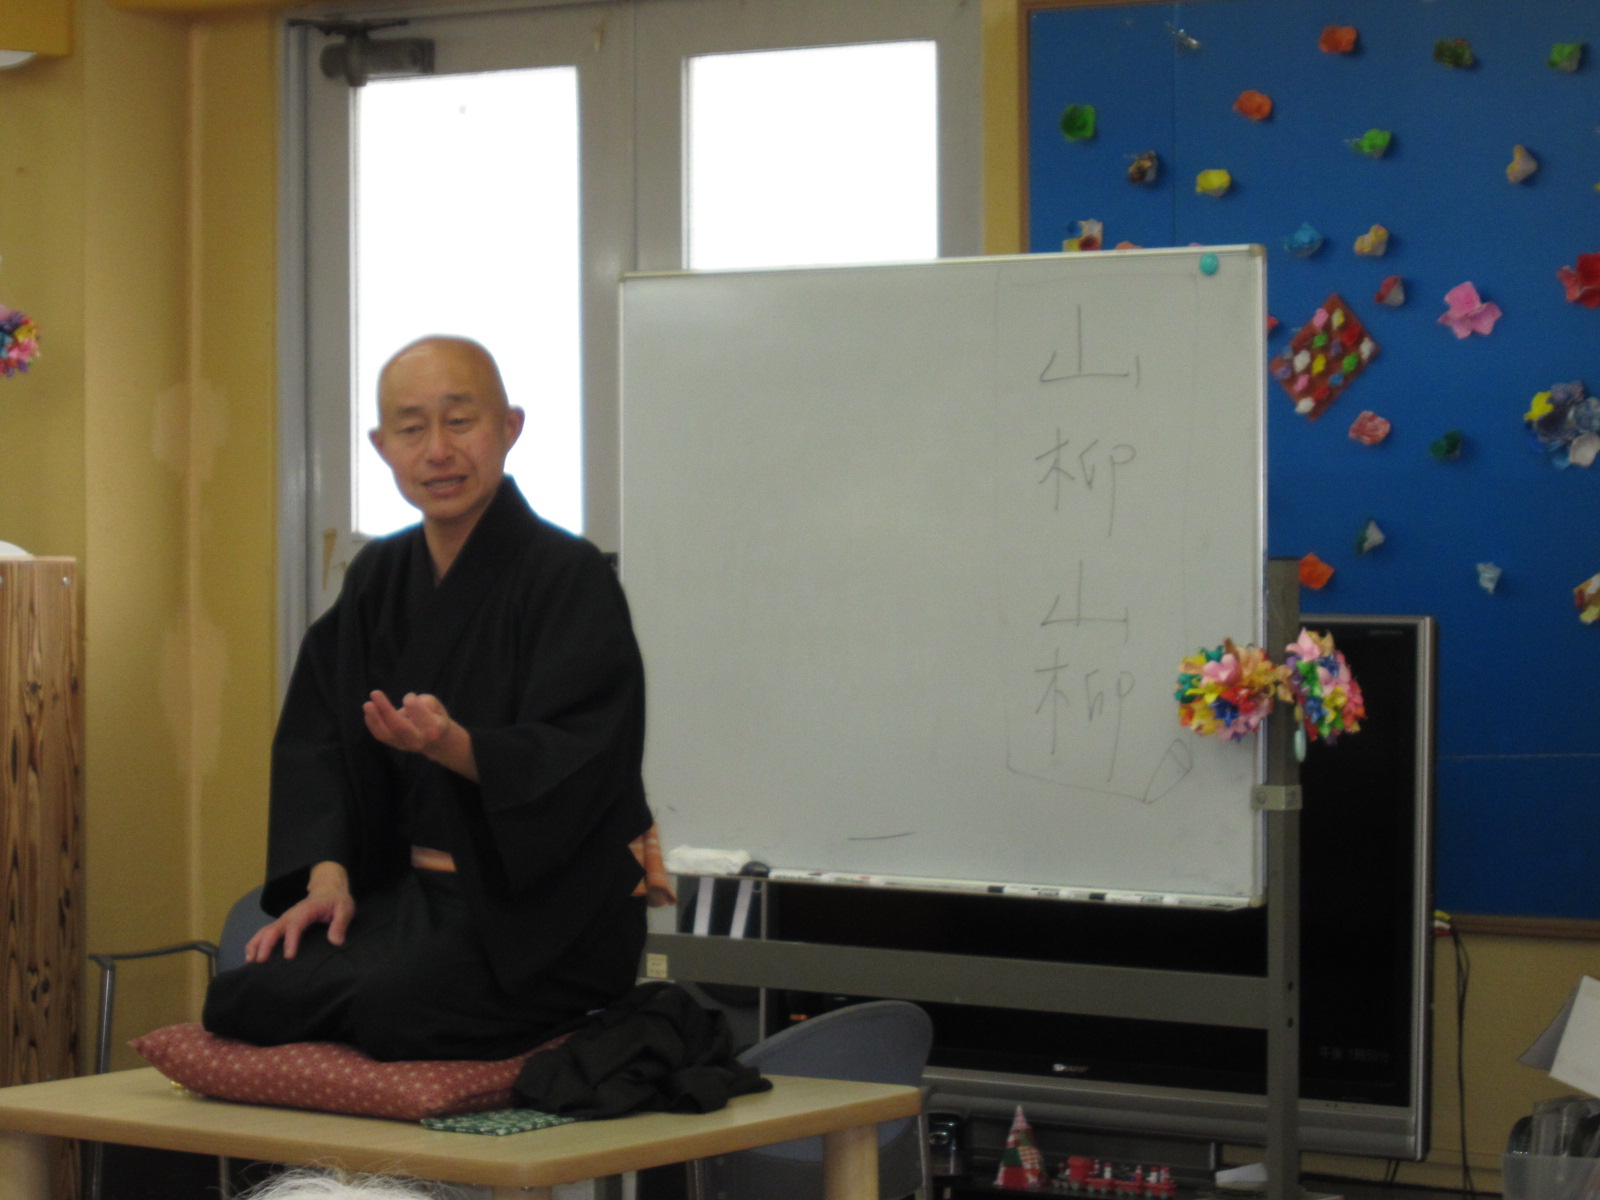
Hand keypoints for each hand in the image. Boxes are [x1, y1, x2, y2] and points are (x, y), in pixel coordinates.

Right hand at [243, 861, 354, 961]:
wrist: (328, 889)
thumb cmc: (336, 901)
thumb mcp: (345, 909)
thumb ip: (340, 924)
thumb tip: (335, 942)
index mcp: (306, 910)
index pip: (296, 925)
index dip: (291, 940)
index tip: (289, 956)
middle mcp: (291, 915)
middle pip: (274, 929)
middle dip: (266, 944)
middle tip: (260, 961)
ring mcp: (284, 920)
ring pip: (265, 930)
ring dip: (256, 944)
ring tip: (250, 961)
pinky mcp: (282, 925)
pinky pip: (265, 933)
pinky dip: (255, 944)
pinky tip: (250, 957)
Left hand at [363, 690, 478, 780]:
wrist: (437, 742)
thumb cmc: (435, 718)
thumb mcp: (436, 706)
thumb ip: (424, 702)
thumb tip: (406, 704)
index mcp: (433, 729)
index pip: (417, 712)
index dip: (411, 701)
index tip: (410, 696)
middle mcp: (419, 740)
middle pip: (399, 726)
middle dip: (385, 709)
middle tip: (375, 693)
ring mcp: (406, 745)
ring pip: (387, 733)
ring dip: (375, 718)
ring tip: (367, 704)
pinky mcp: (396, 745)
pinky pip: (382, 736)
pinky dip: (373, 724)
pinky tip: (369, 713)